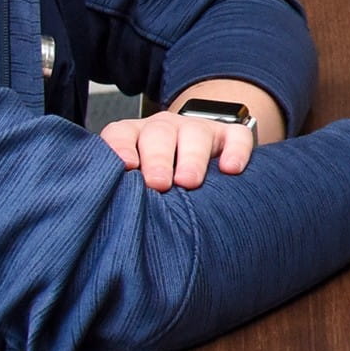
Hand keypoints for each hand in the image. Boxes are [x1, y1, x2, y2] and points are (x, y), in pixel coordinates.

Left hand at [101, 106, 254, 192]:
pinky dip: (235, 151)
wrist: (194, 158)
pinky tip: (231, 169)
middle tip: (157, 184)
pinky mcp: (229, 136)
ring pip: (195, 134)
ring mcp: (198, 130)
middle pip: (159, 135)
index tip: (126, 167)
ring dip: (192, 158)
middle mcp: (164, 129)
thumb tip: (113, 221)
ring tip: (189, 182)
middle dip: (158, 159)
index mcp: (135, 138)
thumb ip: (124, 194)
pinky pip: (236, 137)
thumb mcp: (135, 184)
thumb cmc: (158, 180)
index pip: (120, 135)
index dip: (121, 148)